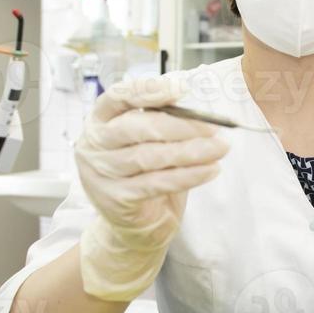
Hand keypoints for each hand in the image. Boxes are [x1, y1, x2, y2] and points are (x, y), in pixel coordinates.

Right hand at [73, 77, 229, 300]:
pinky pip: (157, 183)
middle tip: (213, 128)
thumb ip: (161, 121)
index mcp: (99, 120)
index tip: (181, 88)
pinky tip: (210, 170)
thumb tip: (194, 108)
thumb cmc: (144, 173)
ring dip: (190, 151)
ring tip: (220, 148)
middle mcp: (93, 144)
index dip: (148, 90)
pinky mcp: (116, 199)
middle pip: (136, 127)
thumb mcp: (147, 141)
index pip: (118, 96)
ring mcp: (101, 173)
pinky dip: (188, 176)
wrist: (135, 224)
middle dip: (179, 126)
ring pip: (149, 157)